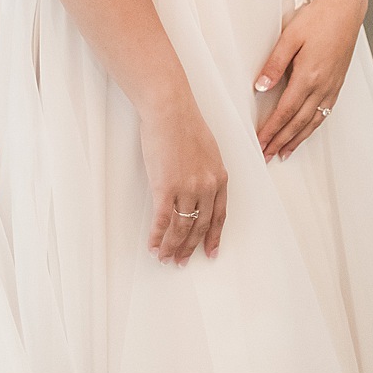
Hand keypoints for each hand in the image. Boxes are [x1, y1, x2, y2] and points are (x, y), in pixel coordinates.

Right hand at [139, 95, 227, 264]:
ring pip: (181, 227)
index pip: (218, 217)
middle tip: (182, 261)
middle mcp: (207, 188)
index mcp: (219, 179)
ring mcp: (187, 189)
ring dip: (173, 246)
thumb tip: (199, 183)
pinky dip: (157, 236)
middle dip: (190, 247)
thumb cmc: (184, 123)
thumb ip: (206, 170)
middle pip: (200, 226)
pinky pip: (163, 219)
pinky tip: (153, 246)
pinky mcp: (165, 187)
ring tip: (165, 258)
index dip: (213, 237)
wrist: (170, 111)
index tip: (210, 252)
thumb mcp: (208, 150)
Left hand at [253, 0, 362, 160]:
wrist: (346, 9)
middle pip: (298, 122)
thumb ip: (274, 64)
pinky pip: (324, 112)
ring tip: (283, 153)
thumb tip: (260, 88)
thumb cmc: (315, 19)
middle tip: (265, 156)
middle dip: (281, 141)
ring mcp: (332, 86)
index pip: (285, 111)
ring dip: (297, 139)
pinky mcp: (338, 83)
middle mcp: (322, 86)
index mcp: (308, 76)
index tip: (258, 143)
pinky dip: (312, 127)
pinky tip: (305, 132)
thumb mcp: (289, 37)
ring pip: (313, 121)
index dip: (271, 130)